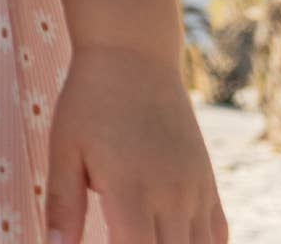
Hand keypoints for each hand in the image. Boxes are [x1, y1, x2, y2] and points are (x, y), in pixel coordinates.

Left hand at [45, 43, 226, 243]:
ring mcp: (196, 192)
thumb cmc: (88, 100)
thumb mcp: (64, 147)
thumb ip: (62, 205)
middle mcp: (171, 198)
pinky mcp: (208, 184)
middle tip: (121, 235)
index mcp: (130, 191)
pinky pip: (217, 237)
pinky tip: (175, 241)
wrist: (133, 55)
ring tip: (143, 237)